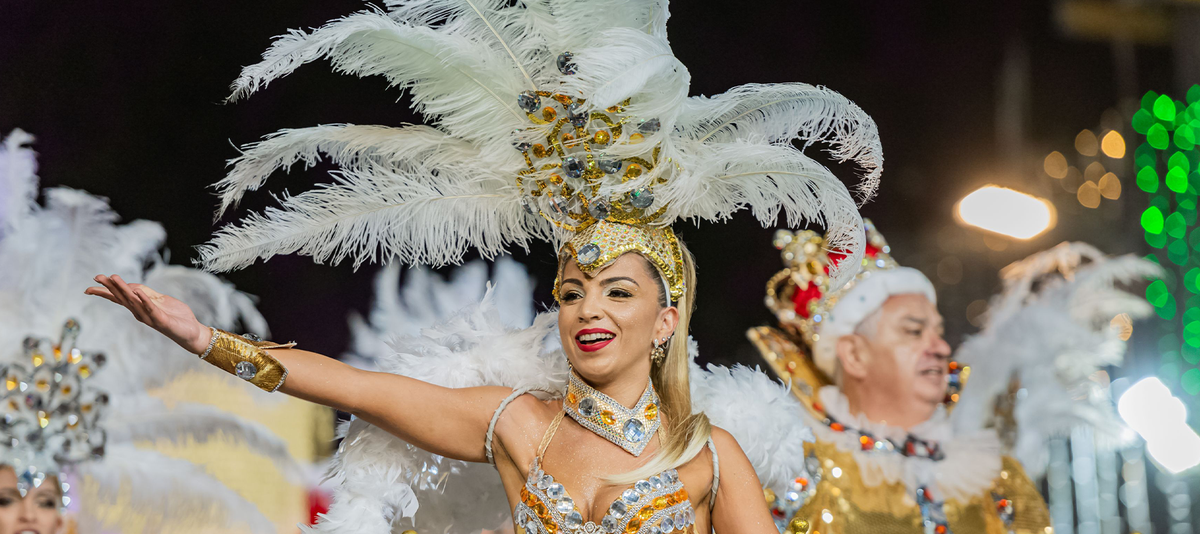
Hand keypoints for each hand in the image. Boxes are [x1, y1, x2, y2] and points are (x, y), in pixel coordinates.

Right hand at [86, 274, 211, 353]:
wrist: (191, 332)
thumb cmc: (175, 316)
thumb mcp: (160, 300)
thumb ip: (147, 294)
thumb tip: (132, 286)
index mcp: (139, 307)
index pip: (119, 298)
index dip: (105, 292)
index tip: (90, 285)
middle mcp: (140, 313)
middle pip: (122, 298)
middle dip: (110, 287)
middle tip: (97, 277)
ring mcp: (149, 317)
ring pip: (133, 301)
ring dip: (123, 289)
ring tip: (113, 278)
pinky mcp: (161, 320)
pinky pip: (151, 308)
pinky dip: (144, 300)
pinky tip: (137, 292)